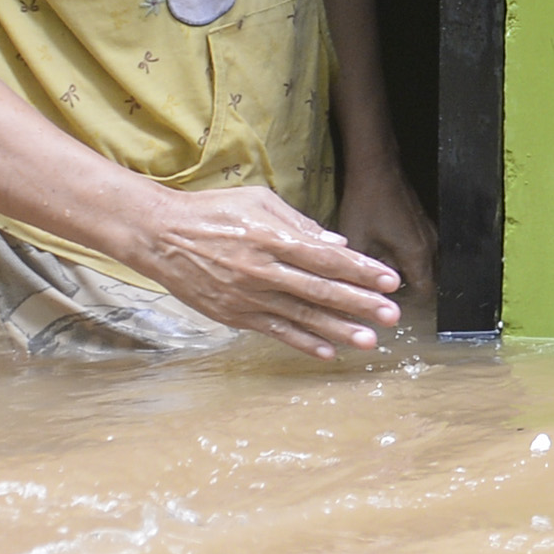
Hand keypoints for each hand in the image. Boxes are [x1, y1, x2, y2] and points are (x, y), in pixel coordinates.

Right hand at [130, 184, 403, 356]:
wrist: (161, 237)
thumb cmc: (214, 211)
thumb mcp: (259, 201)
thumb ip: (300, 224)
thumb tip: (338, 245)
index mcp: (273, 238)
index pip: (327, 259)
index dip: (362, 271)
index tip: (390, 280)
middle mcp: (263, 271)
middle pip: (320, 291)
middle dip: (360, 304)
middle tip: (392, 315)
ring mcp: (248, 297)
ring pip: (301, 317)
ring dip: (338, 330)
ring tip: (369, 341)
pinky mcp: (234, 316)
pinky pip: (275, 332)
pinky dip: (302, 342)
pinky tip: (327, 352)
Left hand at [337, 156, 439, 300]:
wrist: (375, 166)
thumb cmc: (365, 204)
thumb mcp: (356, 242)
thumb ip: (360, 273)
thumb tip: (355, 296)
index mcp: (418, 254)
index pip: (425, 293)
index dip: (407, 304)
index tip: (386, 305)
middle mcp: (431, 245)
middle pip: (428, 280)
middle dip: (407, 291)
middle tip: (382, 292)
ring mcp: (430, 231)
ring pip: (425, 265)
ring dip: (408, 273)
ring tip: (381, 275)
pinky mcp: (423, 222)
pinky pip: (422, 250)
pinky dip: (408, 258)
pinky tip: (385, 253)